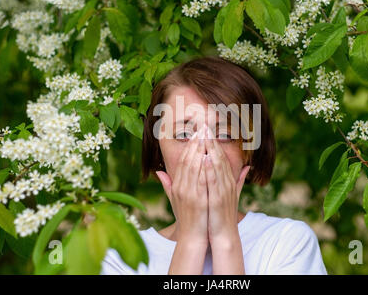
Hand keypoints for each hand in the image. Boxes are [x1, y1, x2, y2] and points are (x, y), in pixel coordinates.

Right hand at [156, 125, 208, 245]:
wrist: (192, 237)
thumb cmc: (187, 217)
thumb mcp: (175, 199)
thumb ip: (168, 185)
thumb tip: (158, 172)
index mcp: (177, 186)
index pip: (182, 161)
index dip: (188, 147)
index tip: (195, 134)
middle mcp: (181, 187)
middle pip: (187, 160)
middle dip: (195, 144)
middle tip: (201, 129)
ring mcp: (189, 193)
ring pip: (193, 167)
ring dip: (199, 151)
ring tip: (205, 137)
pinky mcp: (197, 199)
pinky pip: (200, 180)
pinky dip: (204, 167)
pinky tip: (209, 156)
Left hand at [204, 126, 250, 244]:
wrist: (224, 234)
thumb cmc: (223, 214)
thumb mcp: (231, 193)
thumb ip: (238, 179)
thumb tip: (247, 166)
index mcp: (227, 180)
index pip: (220, 157)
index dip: (213, 142)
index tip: (206, 129)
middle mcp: (227, 182)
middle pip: (219, 157)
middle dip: (211, 141)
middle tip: (204, 125)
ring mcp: (224, 190)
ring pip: (217, 166)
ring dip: (210, 150)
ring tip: (204, 136)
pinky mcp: (219, 199)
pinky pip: (214, 181)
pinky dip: (210, 169)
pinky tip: (206, 158)